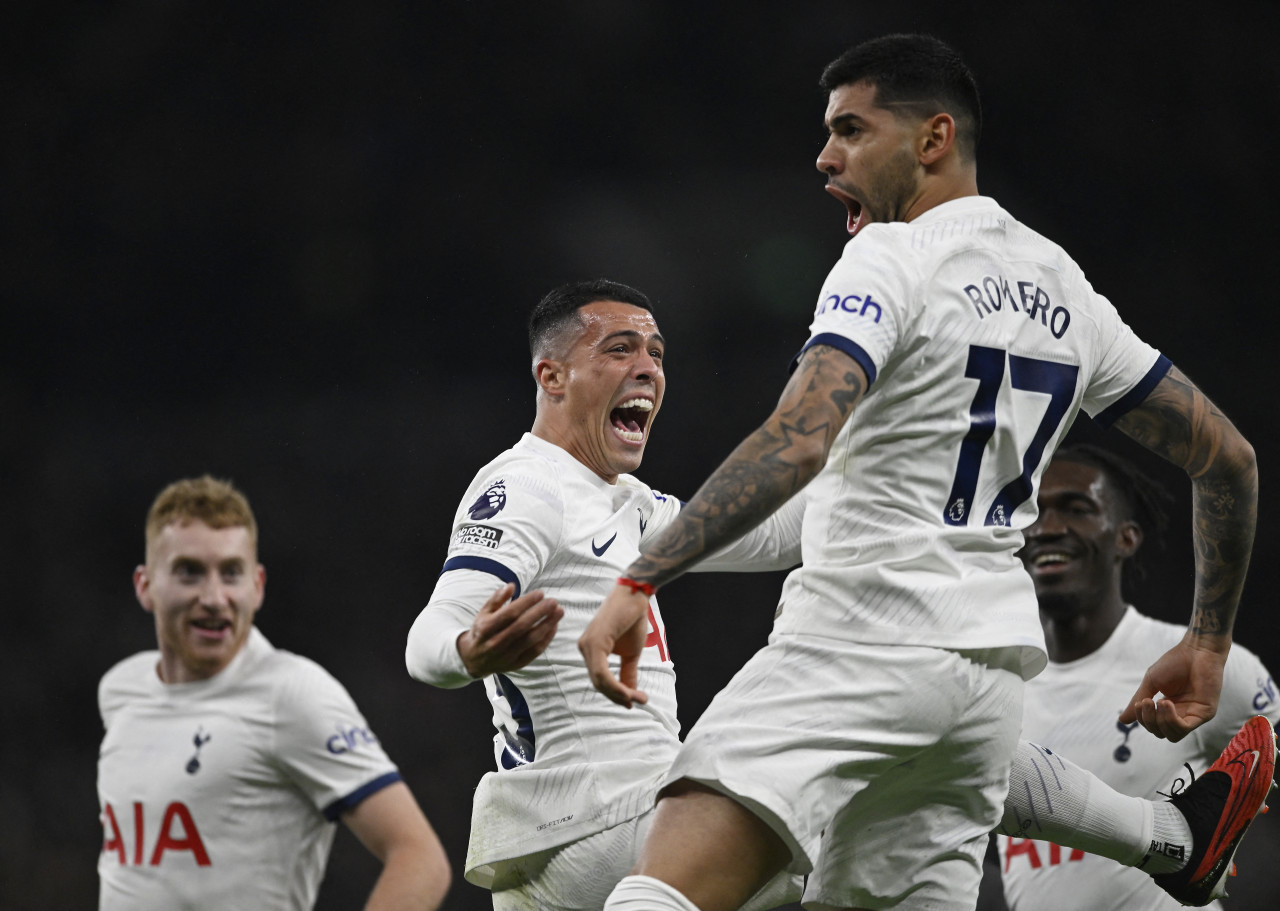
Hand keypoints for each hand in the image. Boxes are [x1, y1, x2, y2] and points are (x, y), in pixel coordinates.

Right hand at [457, 583, 561, 677]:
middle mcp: (495, 643)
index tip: (540, 593)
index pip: (510, 613)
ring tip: (559, 612)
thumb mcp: (483, 613)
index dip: (526, 602)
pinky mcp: (516, 664)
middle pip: (522, 626)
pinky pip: (534, 652)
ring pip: (531, 640)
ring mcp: (506, 656)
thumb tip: (511, 586)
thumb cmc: (483, 630)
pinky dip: (546, 639)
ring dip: (547, 625)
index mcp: (486, 628)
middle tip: (553, 601)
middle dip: (540, 612)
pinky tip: (554, 626)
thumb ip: (496, 599)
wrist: (475, 659)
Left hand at [578, 583, 652, 707]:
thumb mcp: (631, 653)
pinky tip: (629, 691)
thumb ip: (627, 673)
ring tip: (638, 698)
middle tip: (640, 701)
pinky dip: (615, 685)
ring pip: (599, 681)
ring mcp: (587, 645)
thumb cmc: (632, 619)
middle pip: (598, 683)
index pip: (600, 680)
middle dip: (619, 696)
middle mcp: (584, 648)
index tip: (633, 703)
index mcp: (590, 650)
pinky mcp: (594, 642)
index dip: (616, 695)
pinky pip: (601, 672)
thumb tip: (630, 694)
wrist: (636, 595)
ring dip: (619, 693)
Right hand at [1118, 638, 1227, 740]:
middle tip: (1146, 702)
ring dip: (1160, 721)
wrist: (1196, 650)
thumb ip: (1139, 701)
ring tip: (1158, 701)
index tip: (1139, 702)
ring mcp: (1194, 715)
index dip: (1143, 718)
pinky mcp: (1204, 714)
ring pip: (1173, 735)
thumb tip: (1122, 720)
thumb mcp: (1151, 682)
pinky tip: (1166, 702)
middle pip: (1161, 733)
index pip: (1153, 726)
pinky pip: (1184, 728)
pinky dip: (1171, 719)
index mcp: (1169, 707)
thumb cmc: (1175, 662)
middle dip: (1149, 721)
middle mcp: (1182, 714)